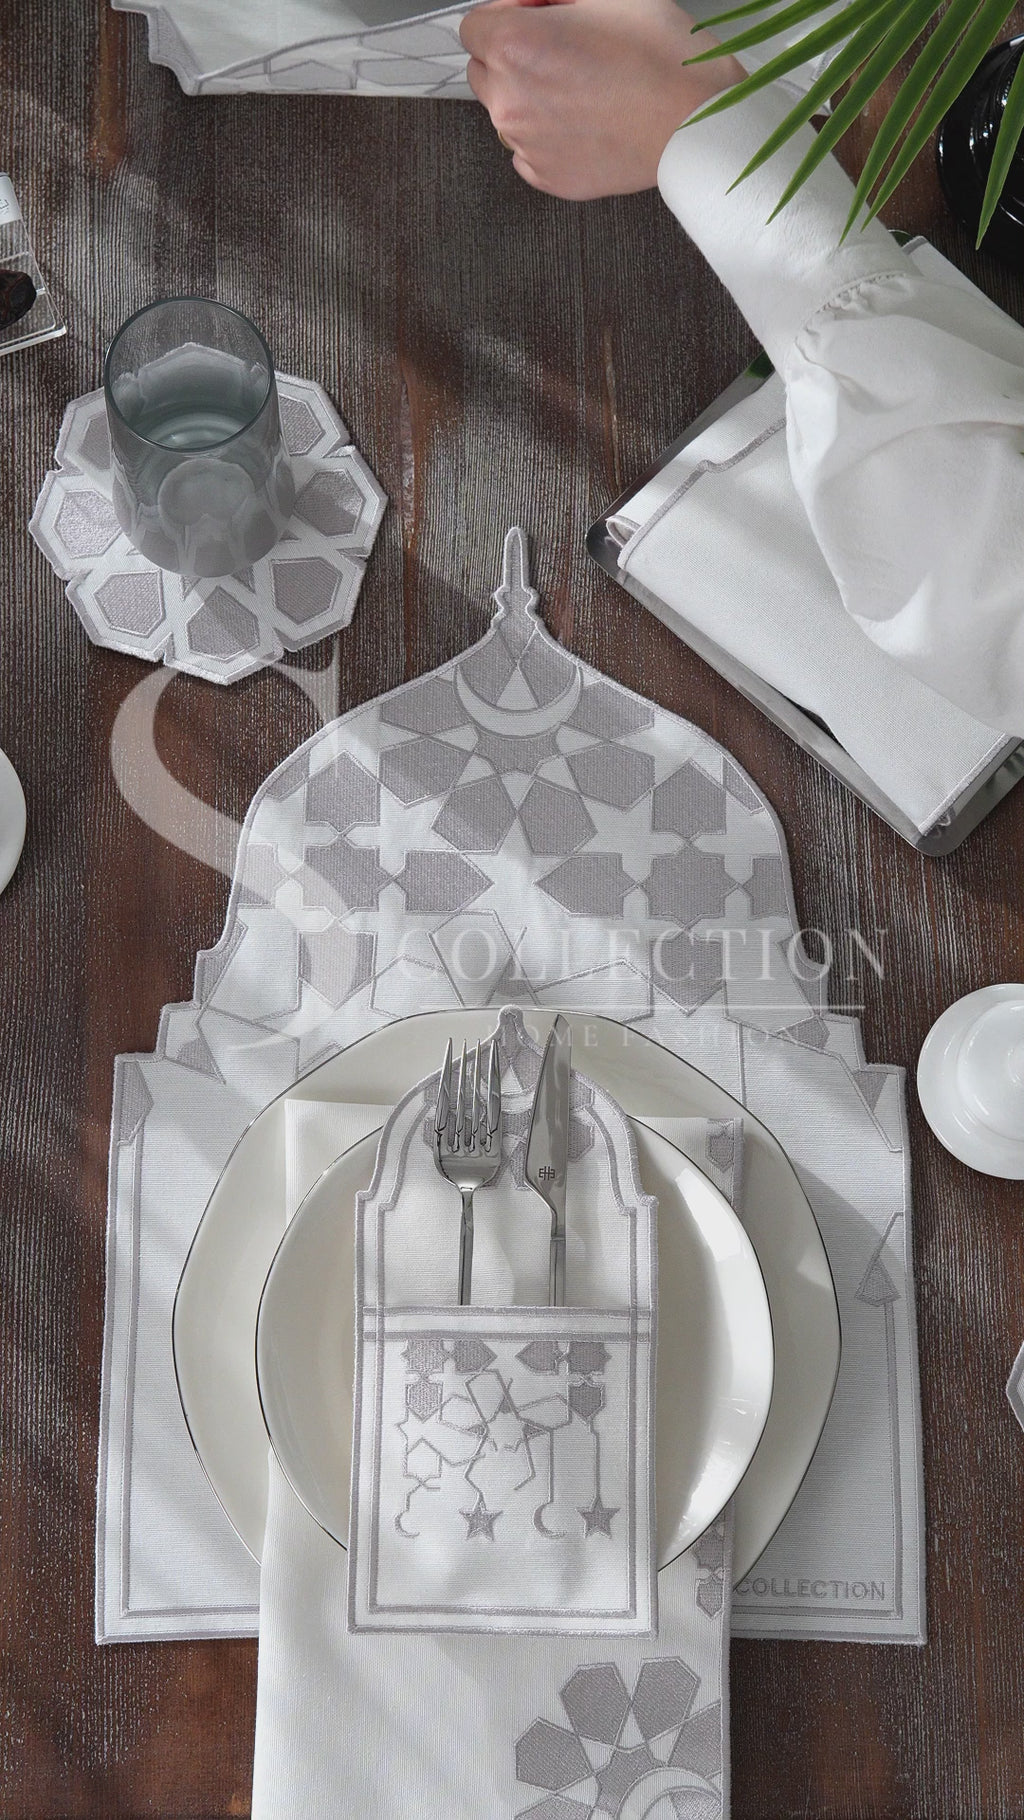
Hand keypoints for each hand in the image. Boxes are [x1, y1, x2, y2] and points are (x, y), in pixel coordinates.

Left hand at [460, 0, 744, 200]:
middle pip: (483, 72)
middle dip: (509, 56)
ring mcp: (527, 146)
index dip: (504, 14)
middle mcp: (511, 101)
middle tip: (557, 49)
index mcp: (515, 47)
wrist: (697, 121)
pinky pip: (527, 153)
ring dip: (529, 97)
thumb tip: (541, 5)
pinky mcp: (548, 177)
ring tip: (580, 87)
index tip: (532, 15)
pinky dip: (546, 136)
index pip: (474, 27)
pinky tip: (583, 120)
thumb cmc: (663, 58)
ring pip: (506, 114)